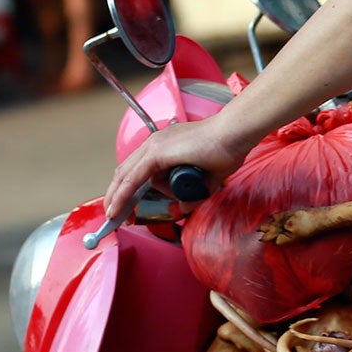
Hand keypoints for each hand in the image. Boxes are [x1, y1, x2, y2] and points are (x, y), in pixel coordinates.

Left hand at [103, 113, 256, 222]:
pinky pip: (132, 179)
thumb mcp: (205, 180)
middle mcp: (156, 143)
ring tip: (118, 216)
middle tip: (116, 216)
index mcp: (165, 146)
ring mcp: (154, 146)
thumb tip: (182, 206)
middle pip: (126, 172)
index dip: (128, 189)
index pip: (137, 169)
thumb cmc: (227, 150)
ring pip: (126, 176)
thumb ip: (192, 194)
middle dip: (117, 196)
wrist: (234, 135)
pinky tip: (117, 209)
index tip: (126, 208)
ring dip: (117, 198)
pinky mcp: (156, 153)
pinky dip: (122, 195)